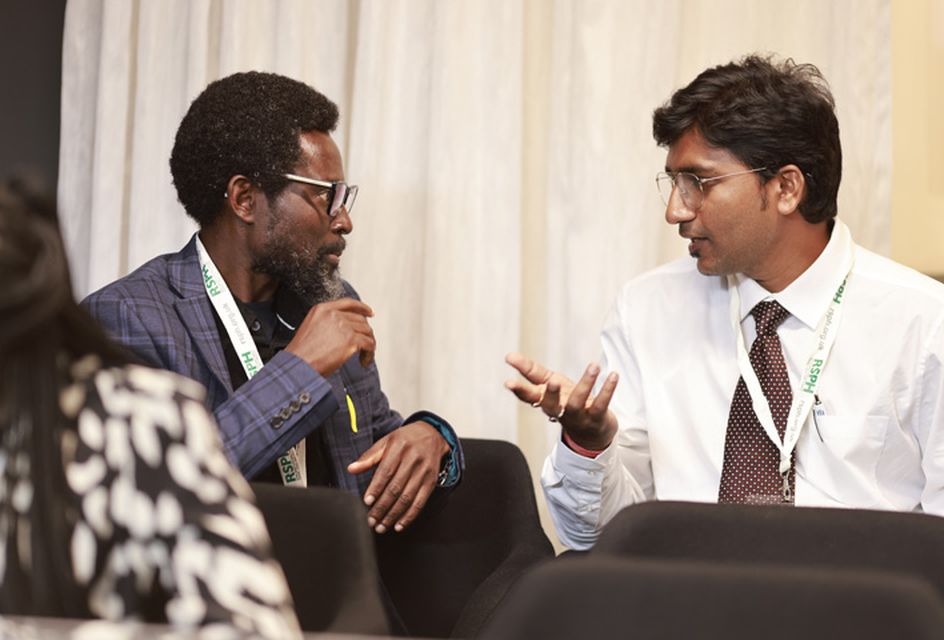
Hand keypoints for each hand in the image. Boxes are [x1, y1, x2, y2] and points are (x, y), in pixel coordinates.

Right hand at [285, 298, 375, 375]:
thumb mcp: (311, 328)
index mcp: (322, 309)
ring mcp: (343, 326)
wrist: (298, 365)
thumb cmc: (301, 354)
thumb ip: (327, 324)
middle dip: (365, 332)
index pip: (348, 303)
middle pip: (360, 319)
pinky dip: (369, 354)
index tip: (369, 313)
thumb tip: (344, 331)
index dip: (362, 308)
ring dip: (368, 344)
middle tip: (365, 343)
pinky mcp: (350, 340)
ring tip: (364, 355)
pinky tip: (364, 360)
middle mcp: (333, 315)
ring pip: (367, 331)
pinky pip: (369, 344)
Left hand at [347, 421, 449, 532]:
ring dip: (393, 515)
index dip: (376, 488)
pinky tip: (399, 525)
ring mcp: (424, 472)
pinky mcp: (431, 482)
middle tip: (371, 520)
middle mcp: (413, 460)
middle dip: (382, 507)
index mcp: (399, 448)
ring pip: (407, 498)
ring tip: (381, 526)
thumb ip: (369, 457)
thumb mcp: (386, 441)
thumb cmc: (405, 439)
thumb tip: (351, 469)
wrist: (432, 435)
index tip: (367, 502)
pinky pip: (420, 502)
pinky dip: (409, 516)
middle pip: (396, 488)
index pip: (386, 471)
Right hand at [504, 351, 619, 450]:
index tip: (508, 382)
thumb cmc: (566, 403)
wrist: (591, 434)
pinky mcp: (597, 418)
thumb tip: (509, 356)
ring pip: (578, 402)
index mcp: (545, 402)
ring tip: (594, 365)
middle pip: (550, 405)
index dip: (518, 390)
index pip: (528, 396)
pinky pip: (602, 404)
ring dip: (586, 384)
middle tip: (552, 381)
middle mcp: (559, 411)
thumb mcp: (548, 386)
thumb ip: (531, 371)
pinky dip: (608, 390)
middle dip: (550, 394)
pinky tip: (613, 375)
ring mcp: (578, 416)